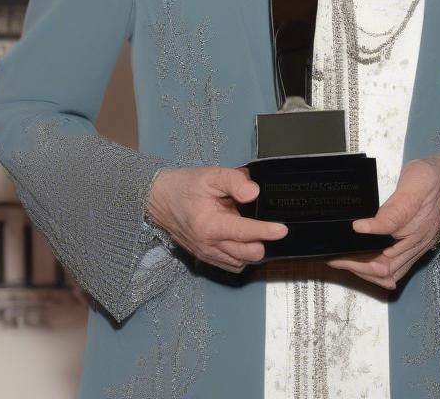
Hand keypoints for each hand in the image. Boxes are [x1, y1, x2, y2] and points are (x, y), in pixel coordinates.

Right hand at [145, 165, 287, 273]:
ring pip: (240, 263)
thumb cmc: (184, 186)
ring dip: (252, 251)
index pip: (244, 233)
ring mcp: (206, 254)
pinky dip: (242, 256)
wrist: (157, 200)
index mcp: (209, 225)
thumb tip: (254, 192)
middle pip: (246, 255)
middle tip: (271, 228)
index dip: (266, 231)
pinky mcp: (205, 257)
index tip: (282, 230)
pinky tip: (244, 241)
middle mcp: (208, 245)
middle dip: (262, 243)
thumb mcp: (210, 175)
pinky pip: (230, 264)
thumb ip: (234, 181)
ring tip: (258, 233)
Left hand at [326, 152, 439, 289]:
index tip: (338, 253)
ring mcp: (416, 246)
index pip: (382, 261)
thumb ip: (390, 212)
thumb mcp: (410, 188)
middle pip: (384, 273)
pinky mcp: (415, 243)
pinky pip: (396, 266)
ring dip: (366, 272)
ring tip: (346, 260)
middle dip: (357, 270)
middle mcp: (416, 246)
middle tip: (335, 260)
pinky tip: (364, 258)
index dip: (358, 260)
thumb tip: (361, 228)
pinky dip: (377, 267)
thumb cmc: (430, 178)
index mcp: (414, 235)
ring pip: (390, 273)